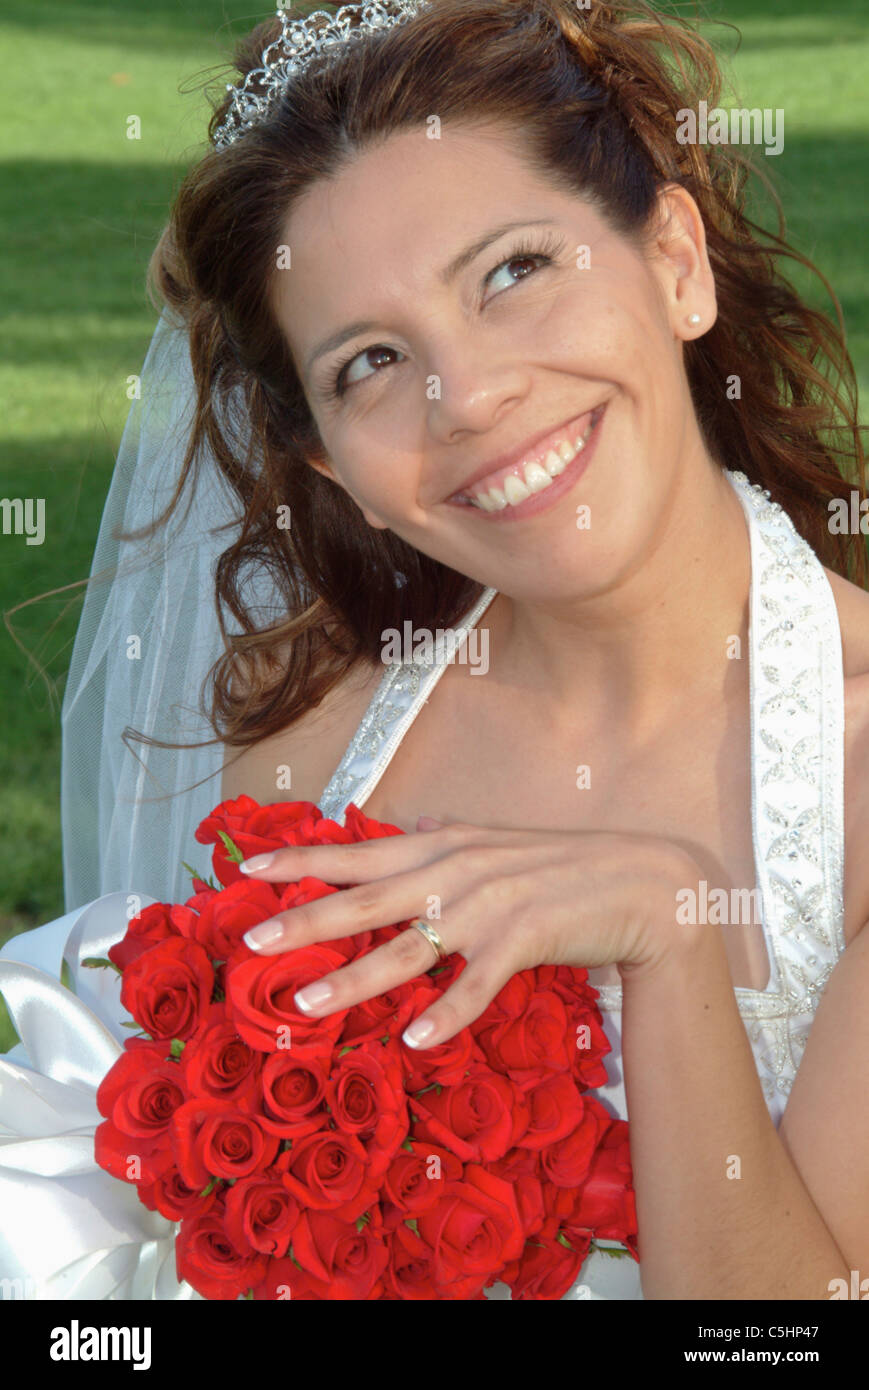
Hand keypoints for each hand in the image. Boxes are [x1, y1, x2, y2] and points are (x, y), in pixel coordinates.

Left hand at [237, 820, 694, 1047]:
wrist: (645, 883)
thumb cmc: (565, 866)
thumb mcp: (497, 842)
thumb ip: (449, 835)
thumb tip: (413, 819)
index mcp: (446, 843)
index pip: (360, 852)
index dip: (303, 861)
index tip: (249, 871)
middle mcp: (458, 870)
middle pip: (366, 900)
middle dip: (304, 922)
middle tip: (250, 945)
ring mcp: (491, 905)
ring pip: (409, 947)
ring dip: (354, 979)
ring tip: (305, 1005)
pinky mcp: (526, 939)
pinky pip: (477, 984)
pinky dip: (447, 1011)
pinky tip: (415, 1039)